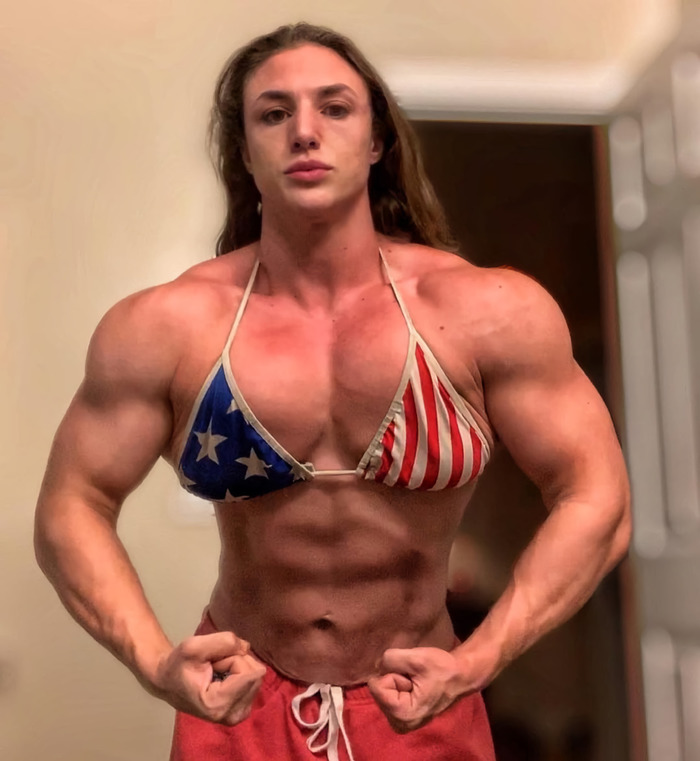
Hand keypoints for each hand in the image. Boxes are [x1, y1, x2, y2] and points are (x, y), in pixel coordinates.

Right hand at [152, 632, 266, 724]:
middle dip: (237, 662)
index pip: (250, 673)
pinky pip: (255, 683)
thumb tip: (247, 648)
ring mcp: (238, 716)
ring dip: (238, 667)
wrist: (167, 681)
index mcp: (218, 705)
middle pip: (256, 674)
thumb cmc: (178, 665)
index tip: (213, 663)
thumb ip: (224, 642)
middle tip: (214, 667)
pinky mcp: (241, 712)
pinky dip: (241, 674)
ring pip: (257, 677)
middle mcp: (231, 715)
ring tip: (216, 672)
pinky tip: (224, 679)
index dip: (233, 659)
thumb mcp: (194, 646)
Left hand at [367, 647, 469, 732]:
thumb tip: (376, 665)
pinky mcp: (403, 718)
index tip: (413, 677)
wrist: (460, 676)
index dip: (393, 674)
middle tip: (415, 678)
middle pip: (378, 690)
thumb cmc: (441, 668)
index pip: (376, 686)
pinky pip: (388, 696)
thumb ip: (390, 659)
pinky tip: (415, 687)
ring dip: (397, 681)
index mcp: (402, 714)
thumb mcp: (416, 657)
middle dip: (395, 678)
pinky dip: (399, 687)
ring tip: (417, 682)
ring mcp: (401, 723)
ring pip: (382, 692)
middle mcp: (399, 724)